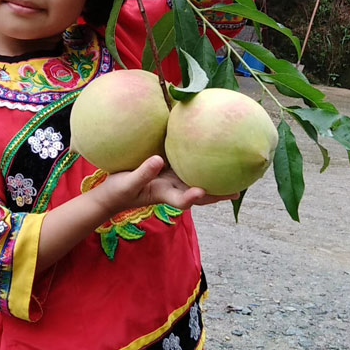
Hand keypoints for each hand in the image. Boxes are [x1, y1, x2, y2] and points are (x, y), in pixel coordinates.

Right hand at [95, 155, 237, 214]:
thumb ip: (142, 173)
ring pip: (196, 179)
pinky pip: (186, 165)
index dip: (193, 197)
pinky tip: (209, 150)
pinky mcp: (167, 169)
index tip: (201, 191)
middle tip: (238, 191)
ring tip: (235, 173)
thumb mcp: (127, 183)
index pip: (182, 200)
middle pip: (200, 193)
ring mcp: (171, 179)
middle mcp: (172, 188)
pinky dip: (199, 162)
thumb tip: (158, 159)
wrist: (111, 194)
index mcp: (163, 194)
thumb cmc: (118, 192)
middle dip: (218, 194)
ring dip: (214, 179)